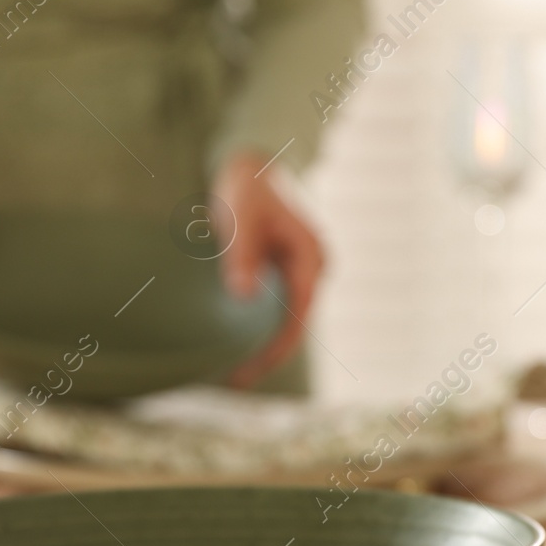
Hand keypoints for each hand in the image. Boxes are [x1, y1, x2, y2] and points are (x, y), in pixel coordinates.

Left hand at [214, 152, 325, 387]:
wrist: (250, 165)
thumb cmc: (246, 188)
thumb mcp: (240, 219)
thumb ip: (242, 257)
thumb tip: (243, 297)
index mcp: (311, 259)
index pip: (297, 316)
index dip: (275, 347)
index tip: (249, 368)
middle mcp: (313, 270)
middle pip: (295, 324)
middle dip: (268, 354)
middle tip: (234, 380)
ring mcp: (301, 273)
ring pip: (286, 320)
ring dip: (263, 345)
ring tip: (232, 371)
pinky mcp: (285, 274)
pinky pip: (276, 309)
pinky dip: (258, 328)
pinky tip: (237, 344)